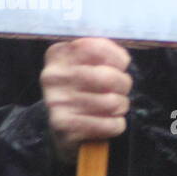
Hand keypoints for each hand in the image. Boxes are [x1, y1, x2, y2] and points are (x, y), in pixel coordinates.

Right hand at [40, 37, 132, 163]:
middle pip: (109, 77)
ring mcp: (57, 103)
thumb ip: (103, 50)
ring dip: (121, 105)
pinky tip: (107, 122)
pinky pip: (110, 125)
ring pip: (113, 102)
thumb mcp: (87, 62)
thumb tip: (123, 58)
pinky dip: (116, 125)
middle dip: (124, 84)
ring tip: (113, 106)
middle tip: (120, 89)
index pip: (97, 47)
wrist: (62, 127)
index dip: (118, 57)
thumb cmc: (83, 87)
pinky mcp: (65, 128)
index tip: (119, 65)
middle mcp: (53, 77)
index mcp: (58, 55)